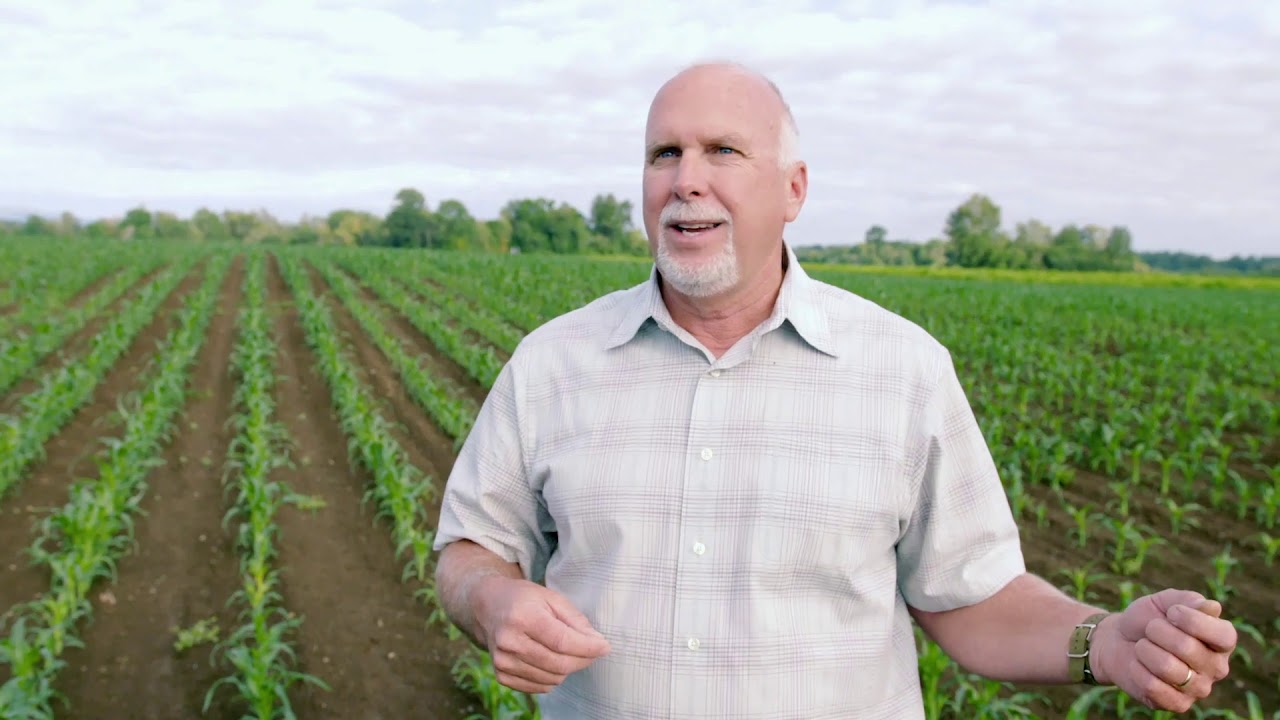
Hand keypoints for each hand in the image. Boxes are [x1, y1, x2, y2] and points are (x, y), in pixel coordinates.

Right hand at [472, 576, 610, 693]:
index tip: (605, 647)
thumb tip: (597, 643)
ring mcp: (502, 661)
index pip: (562, 641)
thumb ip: (576, 620)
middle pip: (558, 663)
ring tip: (569, 652)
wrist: (489, 607)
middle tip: (593, 651)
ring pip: (551, 679)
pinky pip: (539, 687)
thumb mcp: (552, 598)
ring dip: (569, 669)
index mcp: (522, 616)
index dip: (588, 647)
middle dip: (583, 660)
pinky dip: (553, 678)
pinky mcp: (501, 675)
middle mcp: (509, 641)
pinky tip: (552, 661)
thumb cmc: (524, 600)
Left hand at [1091, 589, 1236, 712]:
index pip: (1224, 635)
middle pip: (1187, 647)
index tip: (1171, 611)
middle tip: (1150, 629)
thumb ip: (1189, 600)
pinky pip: (1152, 686)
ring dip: (1145, 650)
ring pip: (1167, 667)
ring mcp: (1199, 689)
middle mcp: (1217, 668)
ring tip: (1143, 646)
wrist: (1118, 640)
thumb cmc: (1148, 619)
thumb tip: (1212, 607)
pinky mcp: (1177, 704)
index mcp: (1221, 642)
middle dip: (1157, 631)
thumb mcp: (1166, 601)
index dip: (1193, 620)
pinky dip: (1137, 669)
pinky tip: (1137, 664)